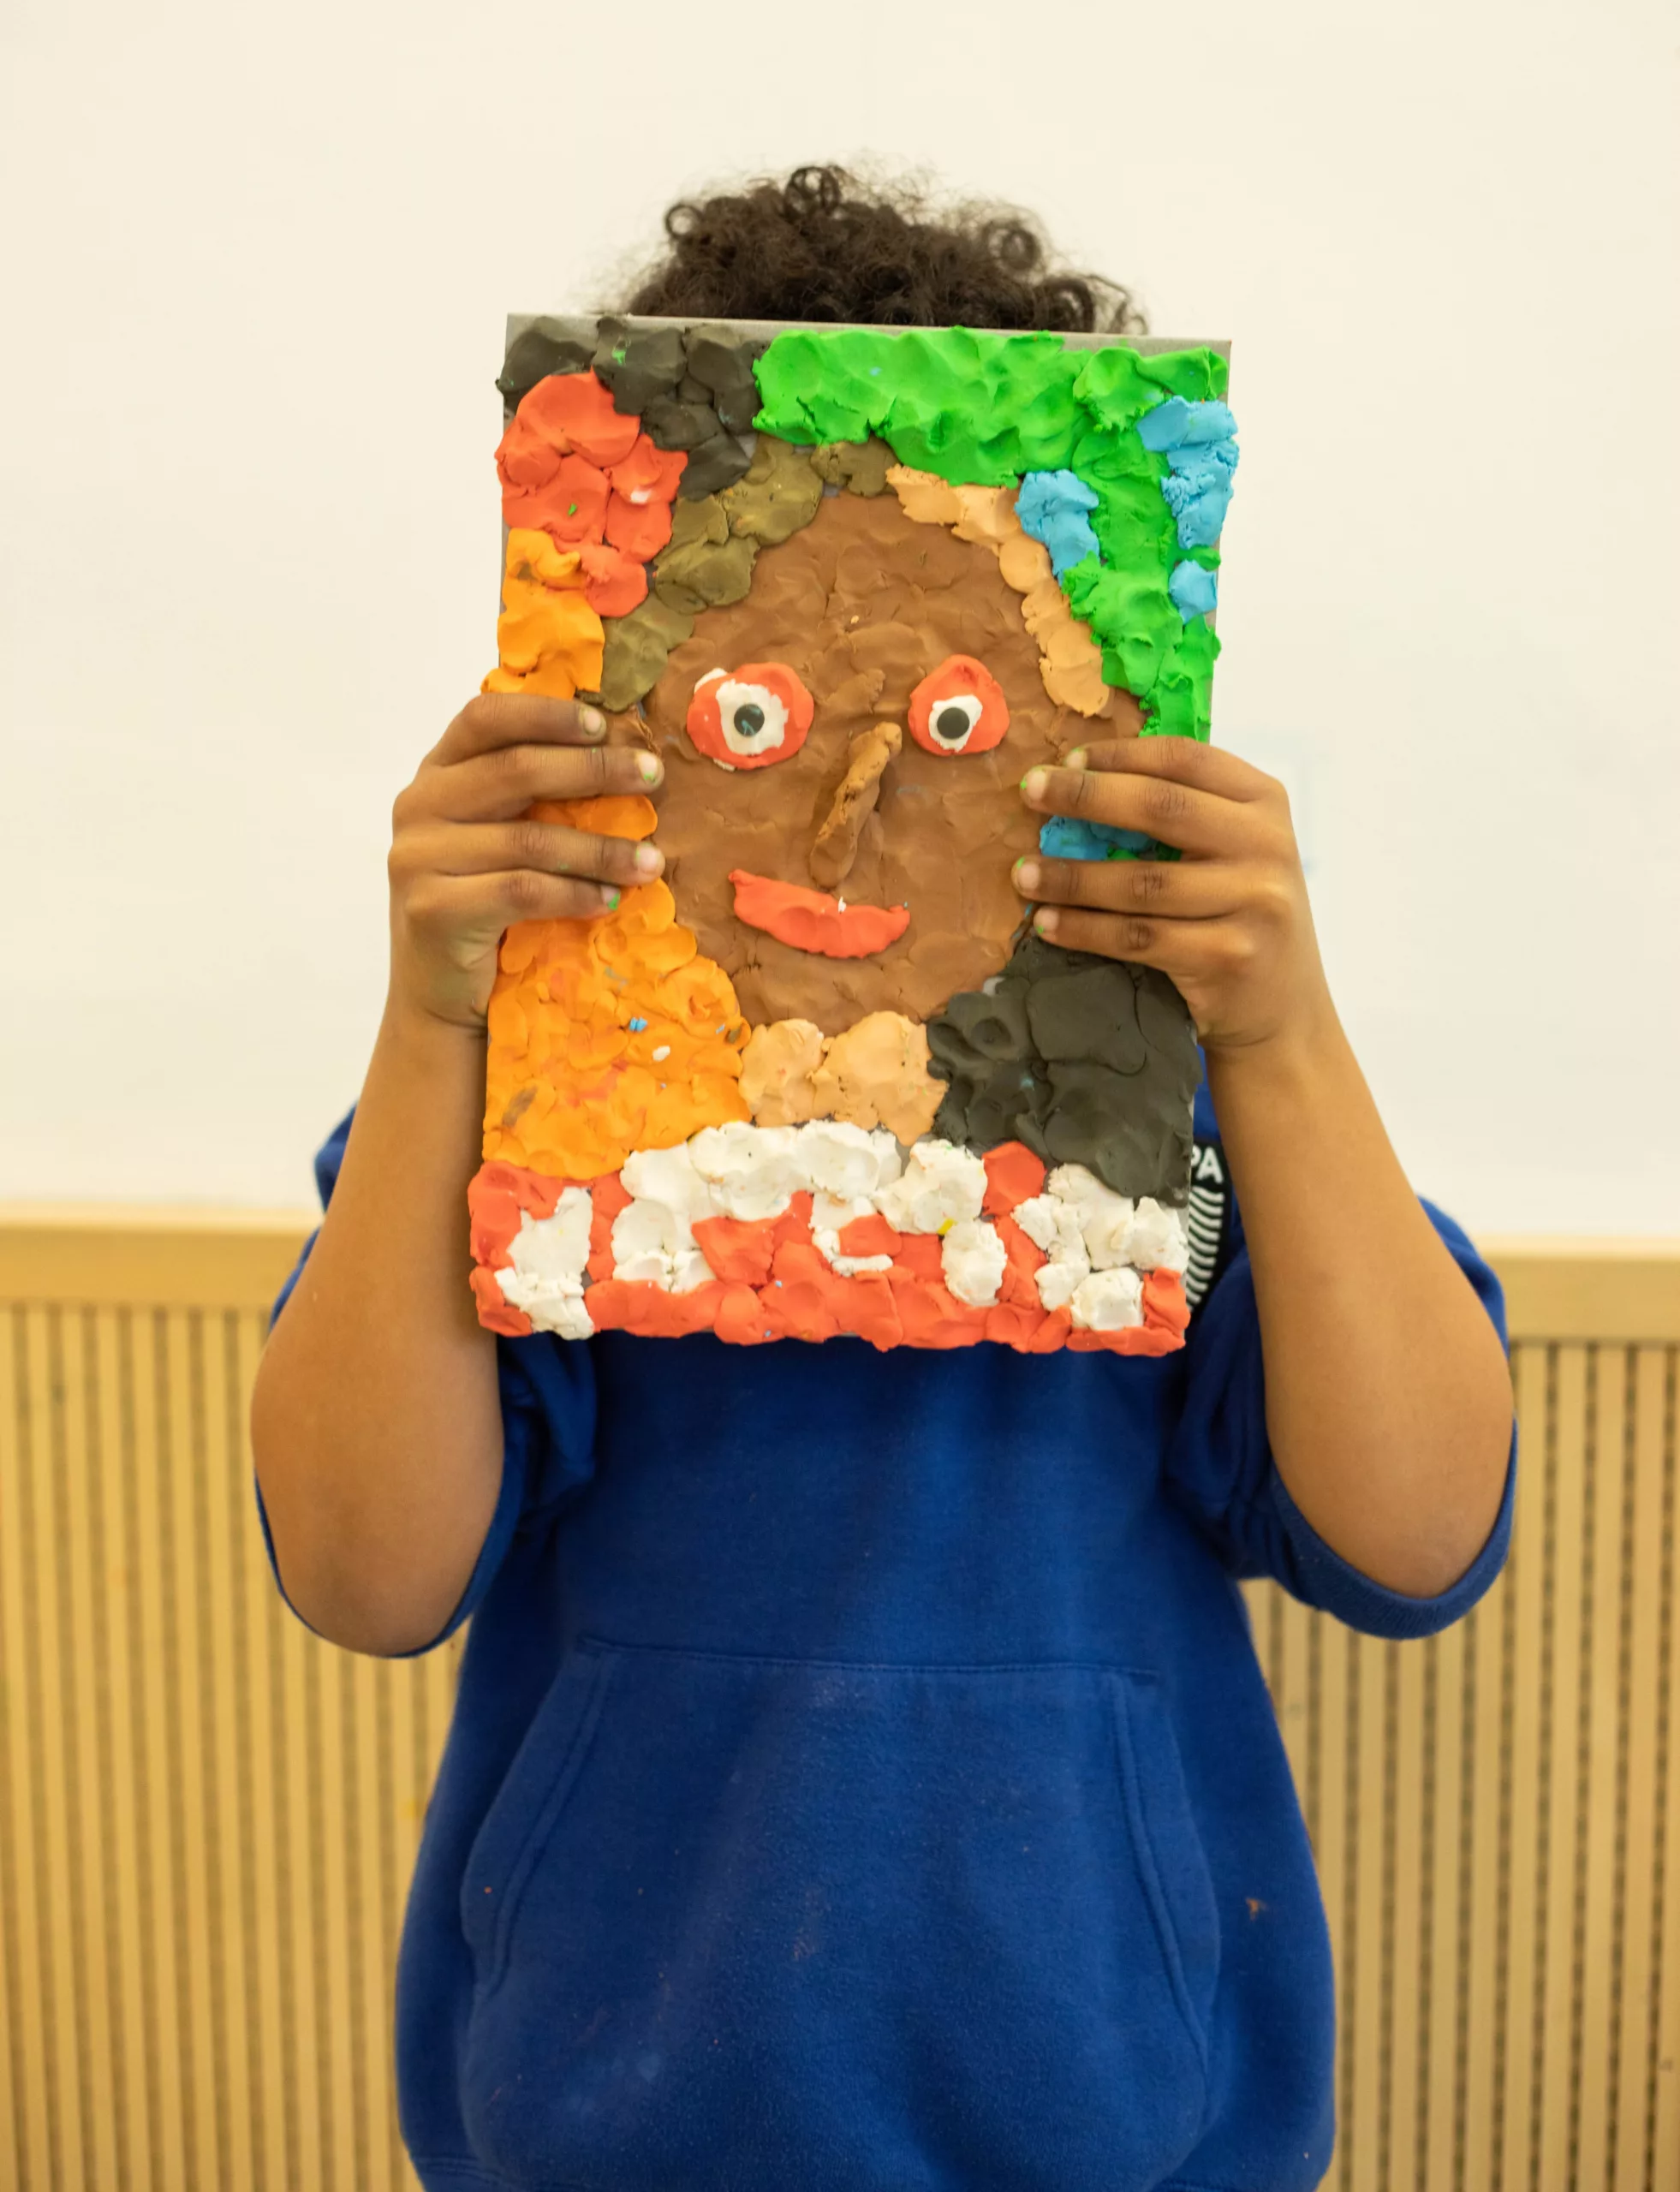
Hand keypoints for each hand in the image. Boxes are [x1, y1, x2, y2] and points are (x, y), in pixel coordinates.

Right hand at [388, 692, 663, 1029]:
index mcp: (436, 774)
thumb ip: (529, 795)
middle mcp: (419, 806)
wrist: (442, 997)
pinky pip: (522, 890)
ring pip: (529, 838)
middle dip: (595, 769)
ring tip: (651, 862)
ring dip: (601, 849)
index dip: (547, 714)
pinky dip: (575, 894)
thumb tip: (624, 757)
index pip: (485, 718)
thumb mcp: (499, 838)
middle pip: (516, 769)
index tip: (606, 724)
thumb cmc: (486, 909)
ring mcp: (419, 858)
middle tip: (653, 778)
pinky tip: (609, 901)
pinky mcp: (433, 910)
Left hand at [1016, 737, 1331, 1054]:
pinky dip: (1084, 929)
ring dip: (1070, 877)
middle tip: (1031, 792)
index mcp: (1265, 801)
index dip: (1120, 755)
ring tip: (1023, 874)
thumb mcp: (1235, 851)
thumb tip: (1082, 782)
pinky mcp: (1227, 956)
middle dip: (1086, 796)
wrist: (1285, 1009)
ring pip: (1140, 882)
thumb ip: (1185, 814)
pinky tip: (1047, 923)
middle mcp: (1266, 844)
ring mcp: (1252, 902)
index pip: (1184, 759)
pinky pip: (1137, 937)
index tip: (1066, 759)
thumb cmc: (1242, 917)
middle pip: (1160, 807)